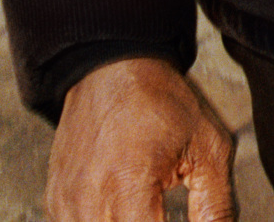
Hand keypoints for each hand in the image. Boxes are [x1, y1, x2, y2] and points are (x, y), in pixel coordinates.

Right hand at [45, 56, 237, 221]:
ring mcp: (67, 204)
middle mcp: (89, 202)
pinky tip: (122, 210)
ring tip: (148, 210)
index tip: (177, 219)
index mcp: (128, 186)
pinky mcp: (56, 202)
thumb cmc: (160, 101)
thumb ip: (217, 206)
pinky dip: (103, 221)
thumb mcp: (208, 147)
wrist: (112, 67)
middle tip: (164, 212)